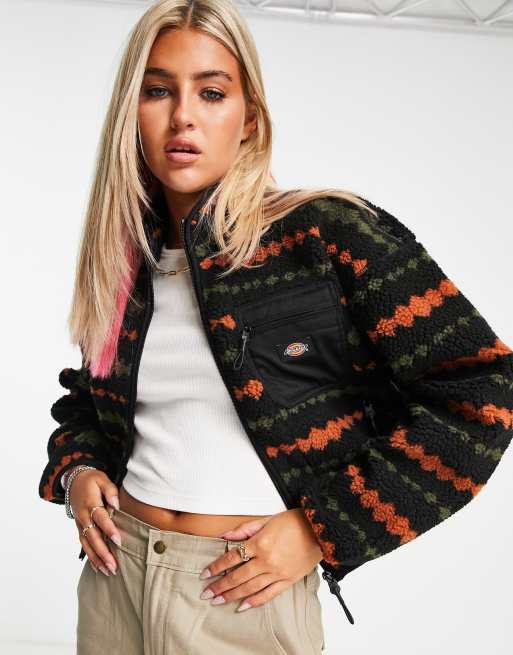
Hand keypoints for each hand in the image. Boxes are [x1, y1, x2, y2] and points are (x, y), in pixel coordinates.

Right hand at [70, 468, 121, 576]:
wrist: (74, 481)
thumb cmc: (92, 480)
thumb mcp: (102, 479)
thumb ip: (110, 491)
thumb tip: (117, 504)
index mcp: (90, 503)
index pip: (100, 518)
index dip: (109, 529)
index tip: (118, 540)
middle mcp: (83, 516)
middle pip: (93, 537)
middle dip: (103, 552)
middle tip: (114, 565)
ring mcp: (80, 524)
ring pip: (87, 544)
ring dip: (97, 559)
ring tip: (108, 571)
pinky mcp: (80, 529)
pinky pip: (84, 545)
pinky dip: (90, 557)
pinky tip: (98, 568)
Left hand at [198, 509, 322, 610]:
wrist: (320, 529)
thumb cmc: (294, 521)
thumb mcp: (266, 519)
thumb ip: (245, 529)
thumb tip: (225, 536)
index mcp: (260, 543)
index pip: (231, 558)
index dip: (216, 566)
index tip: (204, 574)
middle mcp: (266, 561)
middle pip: (237, 576)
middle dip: (220, 586)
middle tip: (206, 594)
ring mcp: (277, 573)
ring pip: (250, 588)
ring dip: (232, 596)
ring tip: (218, 601)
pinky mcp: (288, 580)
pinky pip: (269, 594)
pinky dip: (254, 602)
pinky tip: (242, 607)